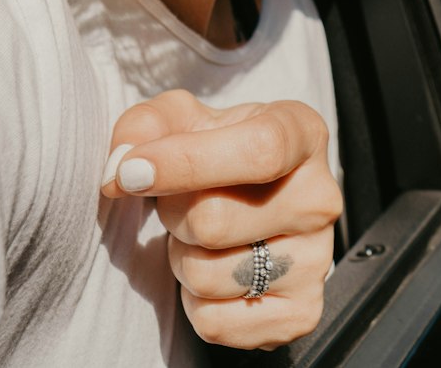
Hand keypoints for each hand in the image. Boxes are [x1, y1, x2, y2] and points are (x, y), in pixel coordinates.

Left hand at [101, 89, 341, 349]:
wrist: (249, 199)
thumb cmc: (215, 151)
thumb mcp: (183, 118)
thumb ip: (145, 125)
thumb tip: (120, 167)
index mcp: (302, 133)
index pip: (258, 150)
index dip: (187, 162)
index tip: (132, 172)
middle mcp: (320, 197)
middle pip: (215, 221)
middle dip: (173, 214)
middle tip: (181, 202)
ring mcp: (317, 260)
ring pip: (207, 276)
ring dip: (182, 258)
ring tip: (201, 237)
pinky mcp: (301, 314)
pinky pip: (215, 322)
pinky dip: (193, 302)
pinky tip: (213, 269)